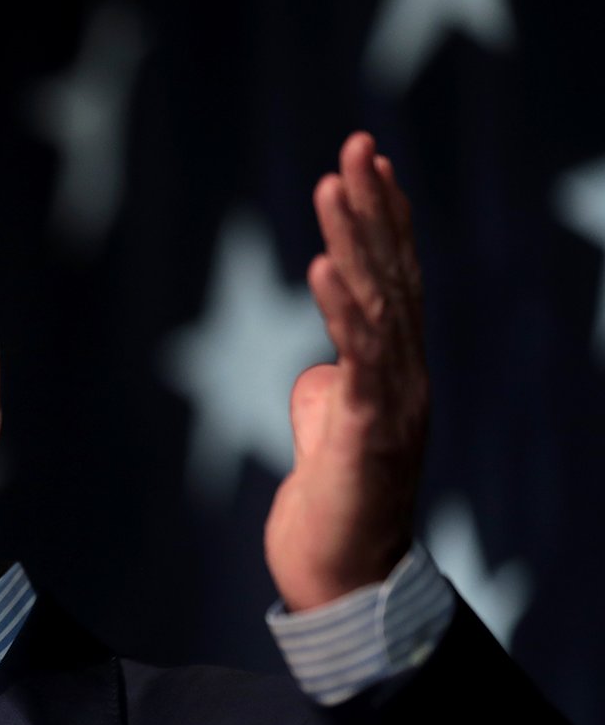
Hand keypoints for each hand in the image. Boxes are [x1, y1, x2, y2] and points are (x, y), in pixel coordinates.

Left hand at [266, 131, 427, 611]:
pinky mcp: (369, 428)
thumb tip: (319, 372)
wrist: (343, 578)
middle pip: (393, 274)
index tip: (368, 163)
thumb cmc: (334, 509)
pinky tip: (322, 265)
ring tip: (333, 184)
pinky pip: (358, 356)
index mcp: (394, 372)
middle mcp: (406, 375)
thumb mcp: (328, 434)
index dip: (384, 220)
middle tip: (355, 145)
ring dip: (354, 239)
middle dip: (372, 207)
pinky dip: (340, 307)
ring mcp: (394, 400)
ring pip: (379, 302)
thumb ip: (330, 393)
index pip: (395, 280)